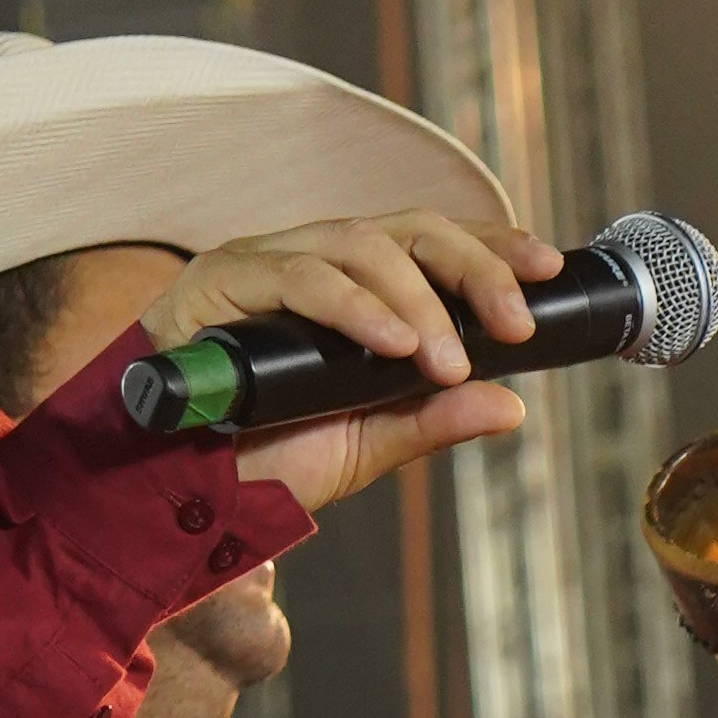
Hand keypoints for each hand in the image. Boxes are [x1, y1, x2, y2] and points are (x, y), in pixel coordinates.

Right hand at [148, 205, 566, 519]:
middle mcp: (310, 260)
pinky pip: (298, 276)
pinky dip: (354, 307)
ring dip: (415, 300)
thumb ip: (430, 420)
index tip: (547, 268)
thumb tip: (512, 407)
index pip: (430, 243)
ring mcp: (263, 262)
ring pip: (358, 245)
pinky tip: (395, 342)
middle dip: (473, 267)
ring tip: (445, 358)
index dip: (490, 247)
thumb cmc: (259, 456)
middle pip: (407, 229)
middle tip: (514, 323)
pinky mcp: (218, 280)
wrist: (170, 488)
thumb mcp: (363, 444)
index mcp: (350, 286)